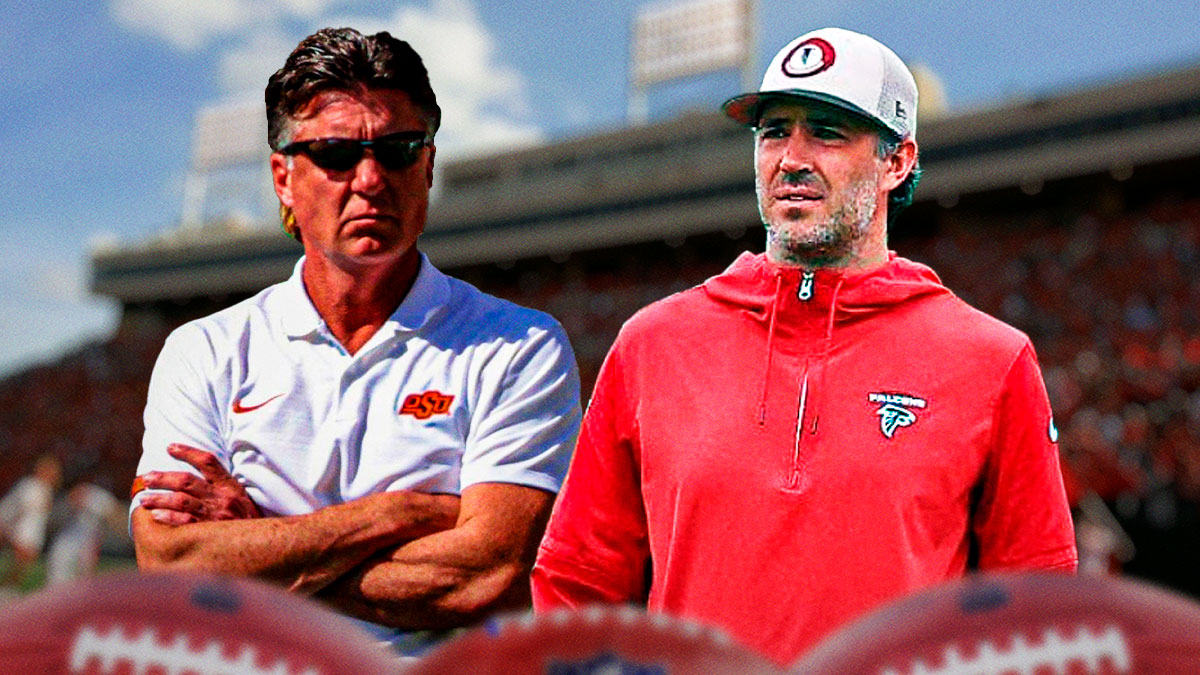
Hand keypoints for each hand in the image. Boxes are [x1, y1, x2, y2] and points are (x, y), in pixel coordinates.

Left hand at [136, 443, 260, 524]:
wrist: (268, 544)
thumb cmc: (250, 523)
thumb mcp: (242, 499)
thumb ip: (224, 489)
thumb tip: (198, 480)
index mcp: (231, 486)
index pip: (208, 461)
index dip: (188, 452)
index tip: (170, 447)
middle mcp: (222, 498)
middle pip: (186, 481)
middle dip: (163, 478)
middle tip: (146, 477)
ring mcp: (216, 515)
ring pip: (180, 500)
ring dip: (159, 498)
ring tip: (144, 498)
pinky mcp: (211, 532)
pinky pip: (184, 522)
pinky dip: (168, 517)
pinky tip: (155, 515)